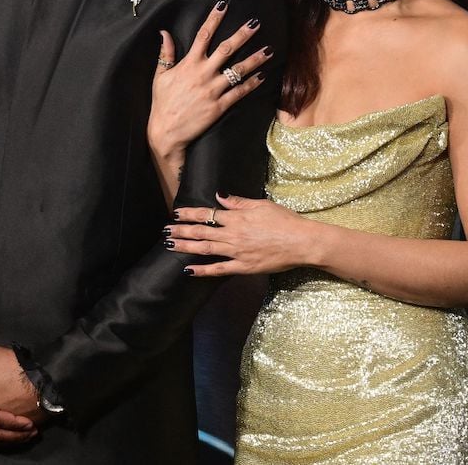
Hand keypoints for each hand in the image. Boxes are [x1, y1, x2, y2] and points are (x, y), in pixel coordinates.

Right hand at [149, 3, 270, 161]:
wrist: (166, 131)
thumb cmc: (162, 103)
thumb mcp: (160, 76)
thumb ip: (165, 54)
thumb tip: (164, 33)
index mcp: (188, 64)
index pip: (202, 35)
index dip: (213, 19)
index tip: (223, 5)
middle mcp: (202, 74)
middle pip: (226, 49)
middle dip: (242, 35)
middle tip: (256, 23)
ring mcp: (212, 90)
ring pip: (238, 70)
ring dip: (255, 59)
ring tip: (269, 50)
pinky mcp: (219, 106)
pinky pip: (239, 92)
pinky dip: (251, 84)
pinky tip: (261, 77)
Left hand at [167, 194, 314, 275]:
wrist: (301, 242)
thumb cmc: (285, 221)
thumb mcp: (261, 205)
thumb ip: (239, 202)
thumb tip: (220, 196)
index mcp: (237, 218)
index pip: (207, 214)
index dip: (190, 214)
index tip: (176, 213)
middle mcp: (232, 234)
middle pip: (201, 232)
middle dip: (181, 230)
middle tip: (166, 231)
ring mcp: (236, 252)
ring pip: (205, 249)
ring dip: (186, 246)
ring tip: (170, 245)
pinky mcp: (242, 267)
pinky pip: (218, 269)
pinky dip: (202, 270)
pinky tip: (189, 270)